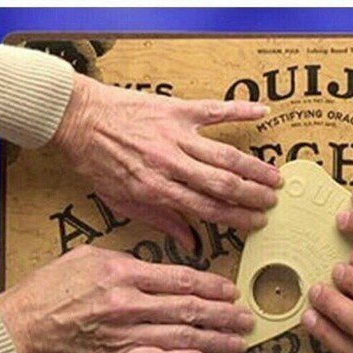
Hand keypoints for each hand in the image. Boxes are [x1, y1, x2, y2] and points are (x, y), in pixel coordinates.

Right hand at [0, 246, 253, 352]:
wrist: (23, 322)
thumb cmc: (57, 283)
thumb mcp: (93, 253)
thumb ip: (132, 258)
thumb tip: (165, 262)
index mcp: (125, 273)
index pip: (181, 279)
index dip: (212, 285)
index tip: (231, 290)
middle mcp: (129, 304)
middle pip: (188, 309)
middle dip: (223, 314)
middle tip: (247, 318)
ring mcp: (123, 334)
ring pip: (179, 337)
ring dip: (213, 340)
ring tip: (238, 341)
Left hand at [52, 74, 282, 247]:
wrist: (77, 118)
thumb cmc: (96, 161)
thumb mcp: (120, 201)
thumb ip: (159, 221)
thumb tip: (190, 243)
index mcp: (156, 189)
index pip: (207, 209)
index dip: (237, 217)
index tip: (257, 222)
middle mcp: (170, 163)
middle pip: (223, 184)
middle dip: (253, 195)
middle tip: (273, 201)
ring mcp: (176, 134)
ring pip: (225, 154)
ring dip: (254, 167)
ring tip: (276, 176)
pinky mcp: (177, 109)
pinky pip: (215, 109)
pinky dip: (240, 109)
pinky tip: (262, 110)